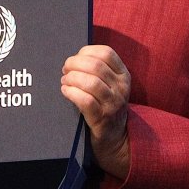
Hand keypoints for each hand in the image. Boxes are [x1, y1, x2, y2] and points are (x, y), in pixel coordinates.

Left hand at [62, 44, 131, 178]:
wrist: (115, 137)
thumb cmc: (106, 106)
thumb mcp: (111, 85)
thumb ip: (99, 70)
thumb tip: (73, 58)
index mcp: (123, 75)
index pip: (106, 53)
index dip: (86, 52)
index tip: (76, 58)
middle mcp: (121, 88)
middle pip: (96, 66)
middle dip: (74, 64)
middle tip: (65, 70)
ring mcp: (113, 104)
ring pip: (91, 82)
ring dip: (72, 79)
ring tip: (65, 82)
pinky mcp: (102, 118)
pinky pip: (85, 101)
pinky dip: (71, 93)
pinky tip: (65, 92)